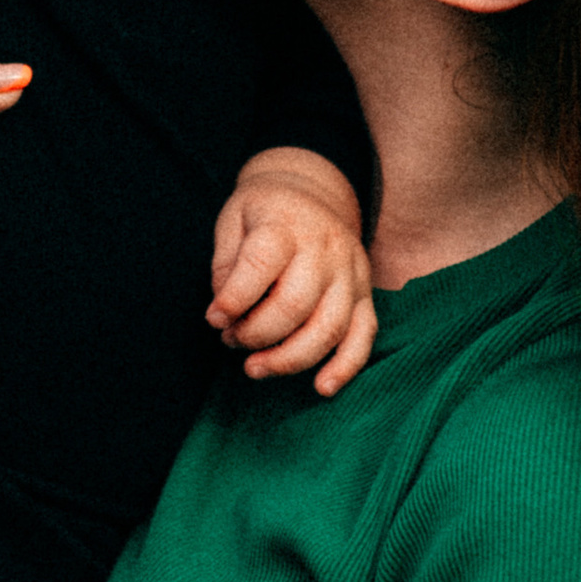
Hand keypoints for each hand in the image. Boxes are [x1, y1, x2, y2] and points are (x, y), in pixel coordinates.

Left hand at [209, 157, 378, 394]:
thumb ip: (225, 264)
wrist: (312, 194)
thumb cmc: (263, 212)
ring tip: (255, 368)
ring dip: (290, 359)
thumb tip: (224, 314)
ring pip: (329, 328)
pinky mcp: (366, 293)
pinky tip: (322, 387)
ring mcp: (350, 272)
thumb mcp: (232, 219)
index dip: (233, 300)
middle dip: (256, 335)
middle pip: (294, 305)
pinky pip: (364, 335)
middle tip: (232, 341)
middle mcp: (324, 248)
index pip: (260, 265)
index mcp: (285, 224)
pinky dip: (346, 366)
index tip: (214, 319)